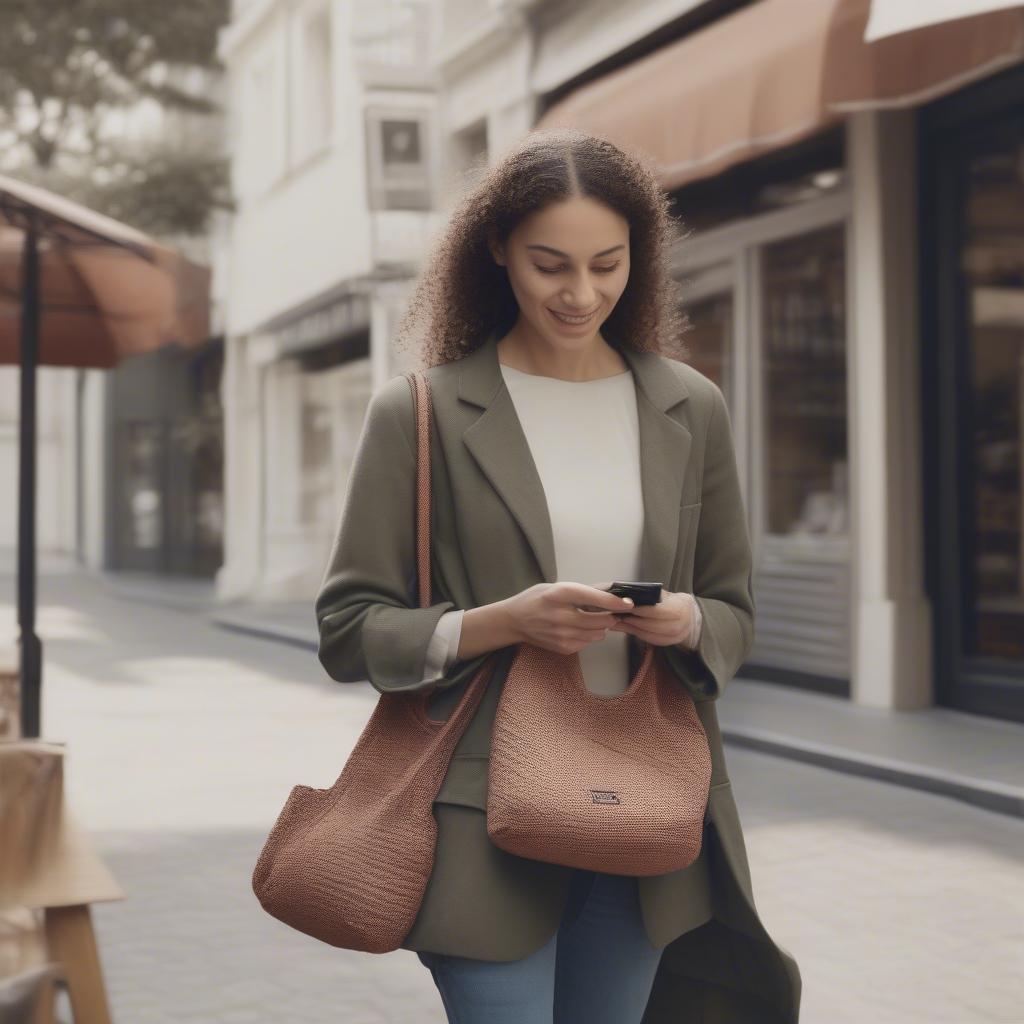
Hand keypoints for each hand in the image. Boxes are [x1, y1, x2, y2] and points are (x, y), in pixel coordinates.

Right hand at [504, 581, 634, 655]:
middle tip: (611, 612)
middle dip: (610, 616)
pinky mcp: (563, 647)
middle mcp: (561, 615)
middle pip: (600, 620)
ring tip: (590, 620)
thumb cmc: (536, 599)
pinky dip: (588, 636)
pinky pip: (587, 643)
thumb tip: (610, 592)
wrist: (514, 621)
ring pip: (597, 634)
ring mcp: (561, 634)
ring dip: (600, 627)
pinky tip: (577, 629)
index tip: (628, 603)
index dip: (614, 602)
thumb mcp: (556, 586)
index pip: (594, 598)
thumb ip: (582, 590)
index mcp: (560, 594)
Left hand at [608, 589, 697, 647]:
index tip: (625, 606)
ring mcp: (677, 636)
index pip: (657, 611)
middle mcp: (681, 624)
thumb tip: (628, 596)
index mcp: (680, 607)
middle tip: (617, 615)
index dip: (641, 610)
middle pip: (652, 625)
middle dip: (633, 621)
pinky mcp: (669, 643)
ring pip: (650, 635)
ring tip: (618, 622)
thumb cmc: (673, 601)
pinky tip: (627, 628)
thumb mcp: (664, 594)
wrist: (690, 615)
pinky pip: (650, 640)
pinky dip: (637, 634)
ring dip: (632, 629)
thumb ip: (650, 595)